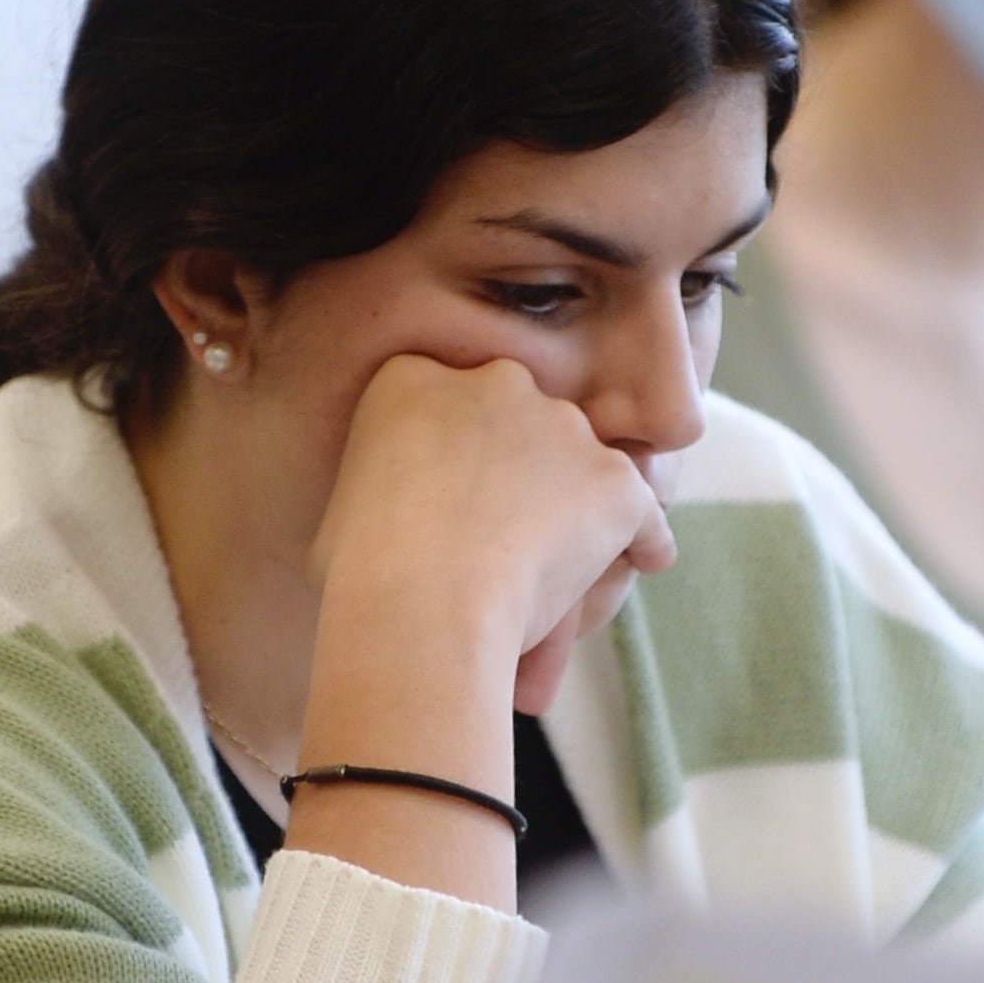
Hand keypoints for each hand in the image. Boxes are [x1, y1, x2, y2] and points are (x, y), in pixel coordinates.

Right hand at [310, 354, 671, 716]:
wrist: (420, 604)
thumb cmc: (360, 574)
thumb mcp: (341, 511)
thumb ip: (379, 488)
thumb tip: (385, 517)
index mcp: (414, 378)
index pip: (445, 399)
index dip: (455, 448)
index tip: (457, 488)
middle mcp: (495, 382)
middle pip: (520, 418)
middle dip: (521, 464)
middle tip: (511, 526)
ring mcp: (562, 427)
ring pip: (581, 462)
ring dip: (577, 504)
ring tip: (566, 563)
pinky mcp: (613, 479)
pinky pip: (640, 510)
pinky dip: (642, 537)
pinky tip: (643, 560)